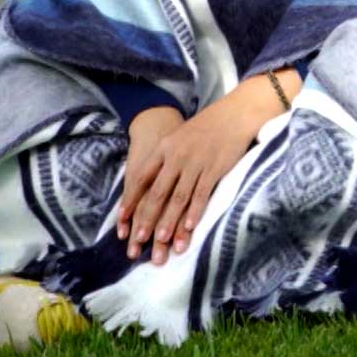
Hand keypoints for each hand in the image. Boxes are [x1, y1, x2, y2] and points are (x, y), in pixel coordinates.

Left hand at [117, 70, 300, 264]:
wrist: (233, 115)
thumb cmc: (205, 129)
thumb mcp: (177, 138)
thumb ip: (163, 159)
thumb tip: (148, 185)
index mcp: (163, 149)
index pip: (141, 179)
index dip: (131, 201)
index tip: (122, 221)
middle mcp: (176, 157)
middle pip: (157, 192)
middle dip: (147, 218)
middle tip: (139, 240)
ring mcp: (195, 163)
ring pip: (178, 197)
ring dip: (169, 221)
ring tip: (161, 240)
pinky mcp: (214, 169)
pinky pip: (201, 194)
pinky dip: (194, 212)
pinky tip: (189, 227)